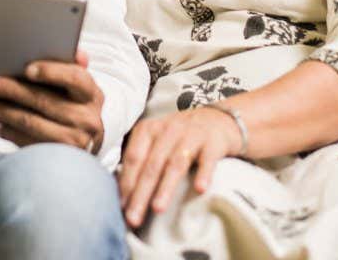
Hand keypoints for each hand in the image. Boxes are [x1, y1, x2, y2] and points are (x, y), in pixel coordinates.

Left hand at [0, 50, 104, 153]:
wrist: (85, 148)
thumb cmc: (75, 108)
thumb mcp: (79, 90)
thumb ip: (72, 69)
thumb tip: (78, 54)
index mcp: (92, 94)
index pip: (75, 78)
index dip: (52, 72)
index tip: (27, 68)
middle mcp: (88, 119)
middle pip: (45, 101)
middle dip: (13, 90)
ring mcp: (75, 141)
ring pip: (31, 122)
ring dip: (3, 111)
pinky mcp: (58, 157)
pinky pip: (28, 143)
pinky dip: (9, 132)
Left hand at [117, 105, 244, 227]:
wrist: (216, 119)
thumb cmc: (178, 137)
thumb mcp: (156, 140)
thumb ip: (140, 160)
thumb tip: (122, 194)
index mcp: (148, 130)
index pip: (133, 158)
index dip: (126, 183)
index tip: (121, 208)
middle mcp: (167, 130)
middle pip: (151, 165)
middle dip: (140, 193)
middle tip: (134, 218)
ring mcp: (191, 135)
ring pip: (175, 164)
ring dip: (165, 187)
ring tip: (158, 209)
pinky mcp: (213, 142)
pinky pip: (208, 159)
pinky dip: (204, 173)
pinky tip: (200, 189)